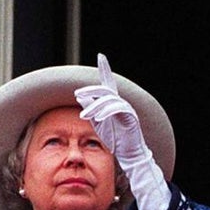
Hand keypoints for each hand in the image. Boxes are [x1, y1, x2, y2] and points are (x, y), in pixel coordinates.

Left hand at [75, 53, 153, 169]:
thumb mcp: (97, 122)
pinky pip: (117, 110)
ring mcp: (127, 109)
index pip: (108, 83)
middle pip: (105, 90)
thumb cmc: (114, 138)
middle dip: (91, 90)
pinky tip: (98, 117)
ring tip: (84, 116)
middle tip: (78, 94)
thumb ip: (90, 108)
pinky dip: (106, 112)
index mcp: (113, 102)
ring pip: (109, 101)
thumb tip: (80, 95)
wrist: (129, 153)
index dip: (105, 69)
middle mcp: (121, 103)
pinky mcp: (131, 117)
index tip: (101, 56)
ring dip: (94, 107)